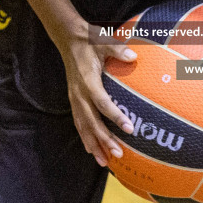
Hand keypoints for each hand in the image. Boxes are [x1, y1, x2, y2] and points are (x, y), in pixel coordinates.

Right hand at [57, 22, 135, 166]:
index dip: (115, 117)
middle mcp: (79, 94)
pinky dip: (85, 138)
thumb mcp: (104, 40)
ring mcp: (75, 98)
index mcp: (88, 81)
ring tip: (105, 163)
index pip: (102, 103)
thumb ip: (118, 49)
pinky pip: (79, 123)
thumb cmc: (90, 40)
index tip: (130, 129)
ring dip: (94, 145)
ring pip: (83, 127)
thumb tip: (134, 55)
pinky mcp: (74, 100)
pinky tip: (92, 151)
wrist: (68, 39)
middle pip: (91, 122)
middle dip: (104, 140)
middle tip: (119, 155)